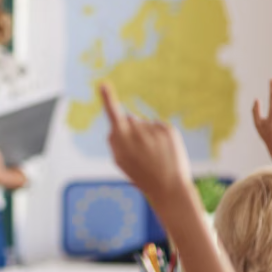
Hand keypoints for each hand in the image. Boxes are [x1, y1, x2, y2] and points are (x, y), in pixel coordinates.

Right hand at [99, 83, 192, 208]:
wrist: (169, 187)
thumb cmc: (141, 175)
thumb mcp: (121, 161)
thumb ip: (115, 141)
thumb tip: (121, 122)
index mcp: (122, 140)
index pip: (113, 114)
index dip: (107, 98)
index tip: (103, 84)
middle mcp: (138, 132)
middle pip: (129, 120)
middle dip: (131, 130)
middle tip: (139, 153)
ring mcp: (154, 130)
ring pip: (144, 124)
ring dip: (145, 134)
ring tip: (153, 155)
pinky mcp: (168, 129)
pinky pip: (157, 126)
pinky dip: (158, 136)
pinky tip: (162, 151)